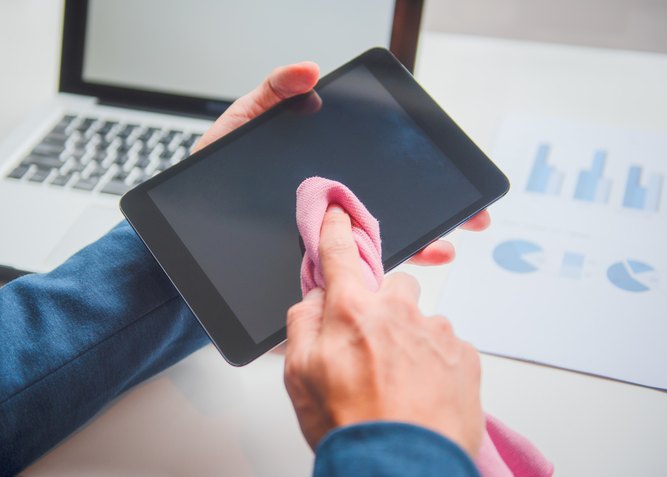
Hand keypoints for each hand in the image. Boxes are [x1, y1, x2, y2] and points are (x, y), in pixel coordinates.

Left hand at [191, 62, 490, 265]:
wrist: (180, 231)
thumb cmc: (208, 177)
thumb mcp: (240, 126)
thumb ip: (272, 94)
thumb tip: (310, 70)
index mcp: (323, 179)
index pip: (379, 176)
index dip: (417, 175)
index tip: (448, 176)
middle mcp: (327, 214)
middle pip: (390, 215)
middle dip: (435, 217)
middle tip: (467, 219)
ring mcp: (317, 246)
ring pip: (375, 251)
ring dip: (415, 251)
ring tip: (441, 248)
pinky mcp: (303, 274)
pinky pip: (342, 281)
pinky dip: (369, 283)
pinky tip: (387, 279)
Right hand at [283, 206, 483, 455]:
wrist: (401, 468)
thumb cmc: (351, 426)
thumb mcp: (299, 376)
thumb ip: (302, 324)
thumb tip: (314, 300)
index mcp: (352, 312)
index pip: (340, 254)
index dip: (336, 230)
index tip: (338, 214)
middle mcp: (397, 312)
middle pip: (393, 285)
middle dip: (383, 304)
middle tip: (373, 345)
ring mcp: (435, 333)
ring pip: (421, 318)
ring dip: (410, 338)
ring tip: (399, 381)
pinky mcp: (464, 356)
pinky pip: (446, 345)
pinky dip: (435, 361)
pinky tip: (423, 392)